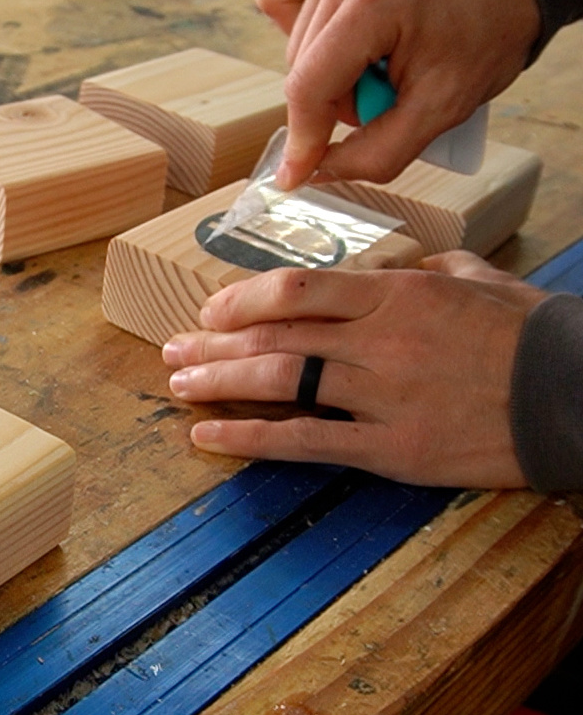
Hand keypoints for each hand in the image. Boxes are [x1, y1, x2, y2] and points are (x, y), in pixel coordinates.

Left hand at [161, 252, 547, 486]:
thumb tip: (402, 265)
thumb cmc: (531, 336)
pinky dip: (249, 439)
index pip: (298, 289)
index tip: (210, 309)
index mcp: (398, 294)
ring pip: (280, 382)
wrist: (580, 396)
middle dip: (213, 341)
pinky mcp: (391, 449)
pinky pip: (306, 442)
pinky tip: (208, 438)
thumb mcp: (479, 282)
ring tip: (179, 385)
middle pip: (275, 336)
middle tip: (172, 348)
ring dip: (219, 382)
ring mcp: (384, 396)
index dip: (241, 298)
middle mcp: (381, 340)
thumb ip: (428, 270)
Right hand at [255, 0, 540, 188]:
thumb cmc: (485, 34)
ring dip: (329, 71)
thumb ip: (378, 151)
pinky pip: (281, 3)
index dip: (302, 138)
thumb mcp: (443, 107)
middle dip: (337, 100)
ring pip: (294, 46)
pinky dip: (306, 35)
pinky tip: (342, 40)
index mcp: (374, 2)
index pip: (310, 86)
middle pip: (301, 70)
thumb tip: (318, 172)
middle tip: (388, 89)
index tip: (293, 176)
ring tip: (380, 58)